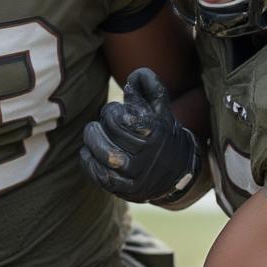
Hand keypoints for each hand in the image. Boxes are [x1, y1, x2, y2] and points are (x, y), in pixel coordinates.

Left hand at [80, 67, 199, 203]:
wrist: (179, 171)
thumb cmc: (162, 132)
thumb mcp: (161, 108)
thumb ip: (150, 87)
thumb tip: (134, 76)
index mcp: (156, 132)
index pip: (126, 120)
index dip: (114, 113)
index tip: (118, 111)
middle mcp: (149, 155)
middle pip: (113, 134)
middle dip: (103, 122)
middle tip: (103, 120)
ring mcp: (139, 175)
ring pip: (107, 158)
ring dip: (92, 142)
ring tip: (91, 133)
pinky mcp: (129, 190)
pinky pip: (102, 178)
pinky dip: (89, 164)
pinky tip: (87, 153)